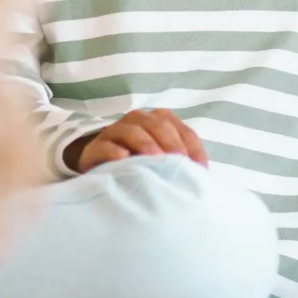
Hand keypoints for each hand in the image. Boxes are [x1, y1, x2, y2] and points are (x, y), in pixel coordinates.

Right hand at [66, 109, 208, 172]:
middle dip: (171, 144)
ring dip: (145, 143)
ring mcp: (115, 132)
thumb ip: (180, 161)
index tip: (200, 169)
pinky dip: (114, 151)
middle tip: (178, 163)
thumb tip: (202, 176)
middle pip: (158, 125)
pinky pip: (105, 145)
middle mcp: (138, 121)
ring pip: (132, 130)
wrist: (99, 165)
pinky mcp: (95, 148)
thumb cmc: (139, 163)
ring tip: (155, 159)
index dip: (193, 148)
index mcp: (159, 121)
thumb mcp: (162, 161)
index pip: (182, 130)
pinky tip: (123, 159)